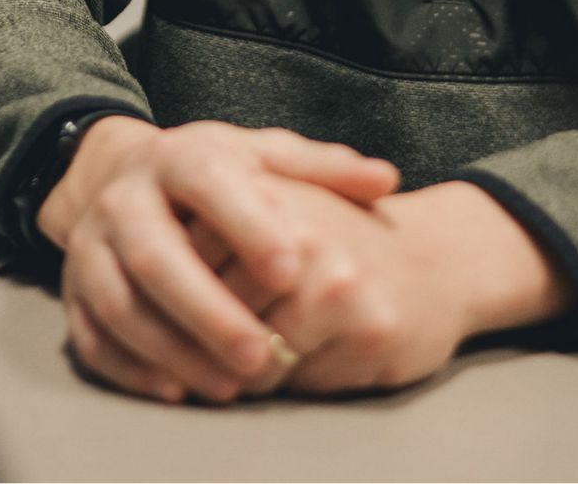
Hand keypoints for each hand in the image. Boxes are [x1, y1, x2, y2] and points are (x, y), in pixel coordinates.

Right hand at [39, 118, 398, 403]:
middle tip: (262, 357)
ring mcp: (91, 245)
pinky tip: (177, 391)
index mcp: (178, 158)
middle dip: (207, 309)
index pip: (209, 185)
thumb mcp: (261, 156)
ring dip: (171, 349)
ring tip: (228, 387)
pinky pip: (92, 336)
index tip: (293, 267)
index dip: (247, 225)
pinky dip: (131, 369)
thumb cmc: (213, 176)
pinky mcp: (74, 290)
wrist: (121, 176)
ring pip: (119, 302)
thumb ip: (320, 168)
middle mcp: (125, 198)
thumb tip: (383, 178)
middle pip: (154, 253)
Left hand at [198, 180, 572, 396]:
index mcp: (268, 195)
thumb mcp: (280, 208)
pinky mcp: (369, 333)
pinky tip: (313, 357)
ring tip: (267, 348)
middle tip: (212, 344)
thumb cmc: (342, 237)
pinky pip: (298, 383)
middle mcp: (301, 236)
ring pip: (252, 360)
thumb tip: (138, 271)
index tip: (166, 305)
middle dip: (204, 342)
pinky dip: (294, 383)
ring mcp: (337, 286)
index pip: (182, 259)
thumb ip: (213, 226)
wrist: (440, 260)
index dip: (173, 294)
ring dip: (246, 369)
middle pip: (211, 316)